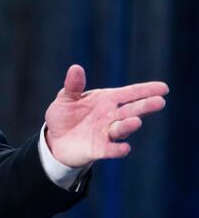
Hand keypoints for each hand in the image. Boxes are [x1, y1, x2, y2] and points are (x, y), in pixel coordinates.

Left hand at [44, 64, 167, 167]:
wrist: (55, 139)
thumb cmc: (65, 115)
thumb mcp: (66, 97)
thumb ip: (73, 85)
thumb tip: (75, 68)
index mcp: (107, 100)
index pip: (130, 93)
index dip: (146, 90)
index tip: (163, 88)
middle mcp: (111, 116)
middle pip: (131, 110)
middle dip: (145, 106)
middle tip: (159, 102)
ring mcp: (106, 133)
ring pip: (122, 128)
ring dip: (129, 125)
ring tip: (136, 121)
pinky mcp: (98, 149)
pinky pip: (110, 149)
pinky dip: (117, 149)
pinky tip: (124, 148)